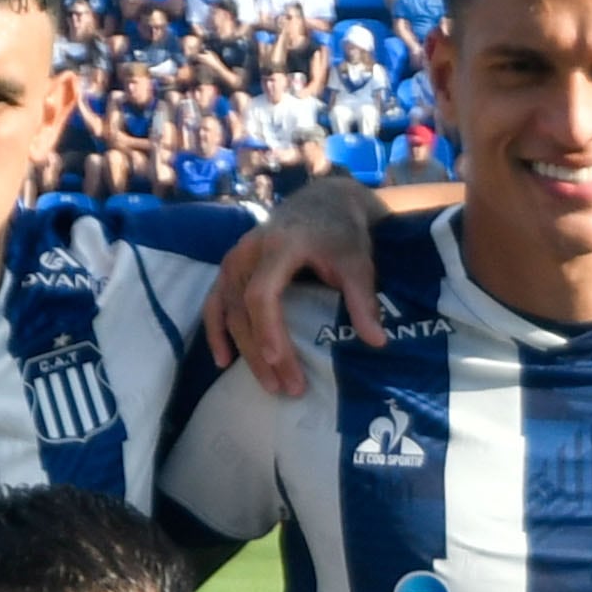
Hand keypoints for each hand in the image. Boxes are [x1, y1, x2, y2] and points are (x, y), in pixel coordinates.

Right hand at [199, 175, 390, 393]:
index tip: (280, 362)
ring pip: (228, 311)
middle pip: (244, 310)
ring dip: (243, 350)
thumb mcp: (357, 261)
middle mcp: (249, 251)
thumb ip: (363, 300)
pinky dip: (216, 332)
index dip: (268, 330)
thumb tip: (376, 342)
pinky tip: (224, 361)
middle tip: (287, 388)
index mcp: (280, 245)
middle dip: (262, 353)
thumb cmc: (341, 233)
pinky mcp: (230, 267)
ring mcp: (235, 259)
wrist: (323, 202)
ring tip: (269, 384)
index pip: (262, 294)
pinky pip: (215, 303)